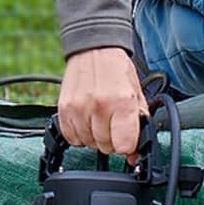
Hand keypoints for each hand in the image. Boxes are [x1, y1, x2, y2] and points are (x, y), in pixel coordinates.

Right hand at [58, 47, 148, 163]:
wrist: (94, 48)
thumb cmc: (117, 71)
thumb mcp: (137, 95)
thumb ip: (139, 126)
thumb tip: (135, 156)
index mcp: (122, 102)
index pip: (124, 145)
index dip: (127, 146)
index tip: (127, 138)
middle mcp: (99, 105)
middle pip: (106, 146)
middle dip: (112, 139)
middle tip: (113, 122)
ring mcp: (79, 108)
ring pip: (89, 143)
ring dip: (95, 136)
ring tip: (99, 118)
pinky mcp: (64, 109)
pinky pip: (71, 138)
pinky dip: (79, 134)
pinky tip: (86, 119)